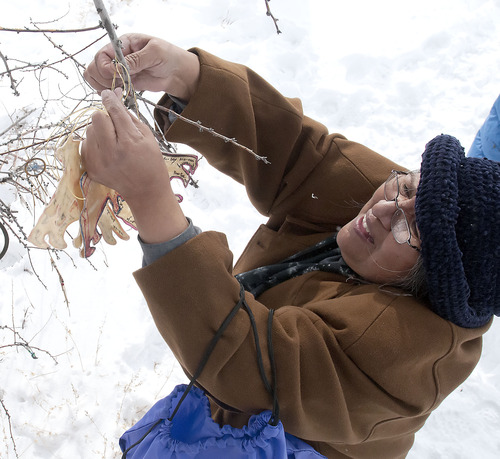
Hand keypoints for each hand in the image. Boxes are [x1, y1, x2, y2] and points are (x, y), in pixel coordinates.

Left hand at [81, 89, 187, 242]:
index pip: (114, 111)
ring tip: (112, 142)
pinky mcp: (91, 169)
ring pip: (89, 130)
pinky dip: (93, 144)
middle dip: (105, 117)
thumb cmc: (150, 161)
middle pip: (96, 117)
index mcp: (130, 142)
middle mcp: (112, 152)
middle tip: (114, 126)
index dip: (110, 99)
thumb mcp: (147, 136)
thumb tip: (114, 94)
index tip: (107, 93)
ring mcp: (99, 162)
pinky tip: (106, 152)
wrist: (146, 191)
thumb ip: (128, 115)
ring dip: (99, 132)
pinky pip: (84, 145)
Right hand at [84, 33, 199, 100]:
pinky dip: (111, 94)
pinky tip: (122, 93)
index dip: (104, 67)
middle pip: (94, 68)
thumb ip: (137, 60)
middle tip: (117, 84)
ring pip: (97, 79)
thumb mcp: (154, 53)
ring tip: (120, 89)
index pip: (101, 55)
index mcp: (122, 44)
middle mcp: (117, 56)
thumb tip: (120, 67)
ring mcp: (119, 71)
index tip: (115, 75)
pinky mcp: (123, 83)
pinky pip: (108, 89)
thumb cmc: (169, 56)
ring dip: (104, 87)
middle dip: (102, 78)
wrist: (178, 73)